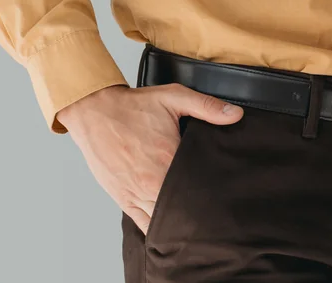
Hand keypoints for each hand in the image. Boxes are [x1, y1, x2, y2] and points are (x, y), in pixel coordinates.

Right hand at [57, 84, 242, 233]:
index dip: (213, 194)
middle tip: (216, 215)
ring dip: (179, 224)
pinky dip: (157, 230)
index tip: (226, 197)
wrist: (95, 112)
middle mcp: (153, 181)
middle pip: (183, 209)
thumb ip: (206, 106)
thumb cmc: (133, 106)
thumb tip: (236, 115)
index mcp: (168, 158)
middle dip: (199, 211)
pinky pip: (143, 224)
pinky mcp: (123, 199)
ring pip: (163, 222)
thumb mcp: (173, 97)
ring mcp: (136, 193)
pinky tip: (170, 233)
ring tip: (198, 227)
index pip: (198, 186)